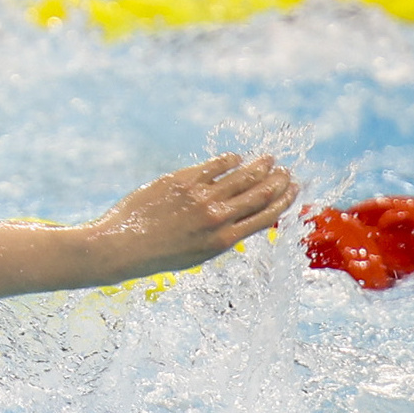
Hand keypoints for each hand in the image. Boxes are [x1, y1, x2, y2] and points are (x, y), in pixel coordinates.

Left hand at [87, 154, 296, 278]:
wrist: (119, 247)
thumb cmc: (155, 255)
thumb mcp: (195, 254)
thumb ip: (219, 236)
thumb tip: (239, 219)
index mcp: (223, 240)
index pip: (266, 216)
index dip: (285, 200)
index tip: (294, 189)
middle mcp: (217, 218)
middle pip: (260, 193)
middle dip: (277, 181)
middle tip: (286, 171)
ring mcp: (200, 198)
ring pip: (242, 176)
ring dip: (260, 166)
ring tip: (269, 160)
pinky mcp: (182, 181)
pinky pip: (215, 165)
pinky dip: (230, 159)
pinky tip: (236, 157)